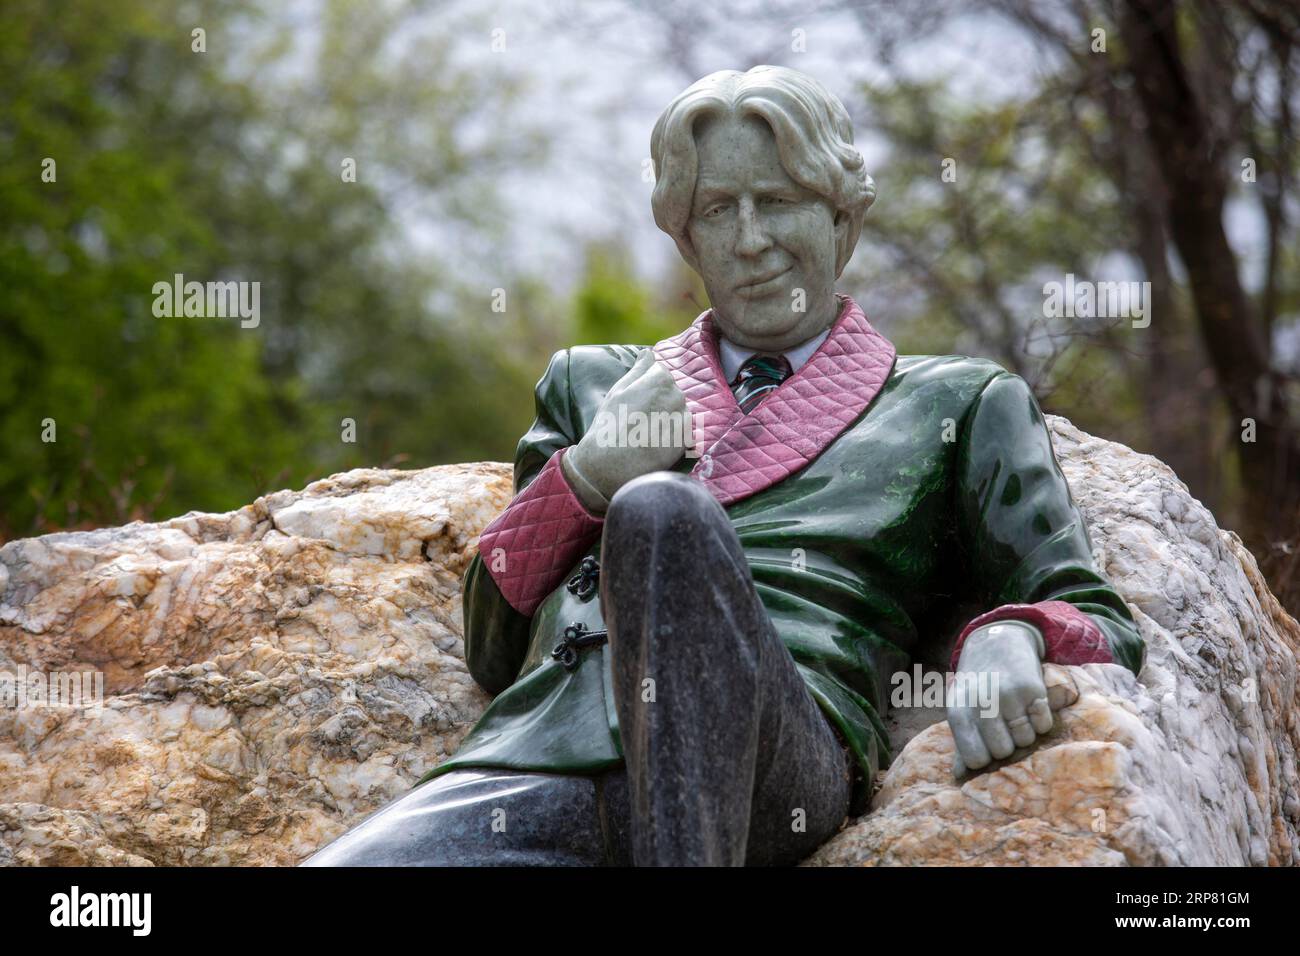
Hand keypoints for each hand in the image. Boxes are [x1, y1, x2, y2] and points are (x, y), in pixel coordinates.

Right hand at [562, 351, 689, 511]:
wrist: (612, 464)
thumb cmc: (610, 425)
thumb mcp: (618, 391)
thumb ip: (638, 370)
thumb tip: (649, 353)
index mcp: (660, 378)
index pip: (661, 375)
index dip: (646, 390)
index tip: (635, 404)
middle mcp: (677, 395)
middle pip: (672, 393)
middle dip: (659, 404)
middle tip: (638, 421)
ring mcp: (683, 418)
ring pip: (678, 412)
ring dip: (666, 420)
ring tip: (645, 433)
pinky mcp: (687, 439)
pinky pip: (682, 432)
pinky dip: (671, 437)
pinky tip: (654, 444)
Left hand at [947, 621, 1049, 775]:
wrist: (997, 643)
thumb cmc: (978, 684)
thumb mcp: (963, 708)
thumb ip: (963, 741)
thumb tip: (959, 776)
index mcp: (958, 710)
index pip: (974, 758)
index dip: (984, 759)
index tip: (987, 748)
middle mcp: (981, 703)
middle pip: (1003, 752)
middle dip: (1007, 745)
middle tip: (1005, 727)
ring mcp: (1007, 695)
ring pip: (1026, 740)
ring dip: (1025, 732)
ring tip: (1016, 713)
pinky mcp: (1032, 688)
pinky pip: (1043, 725)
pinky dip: (1041, 721)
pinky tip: (1030, 705)